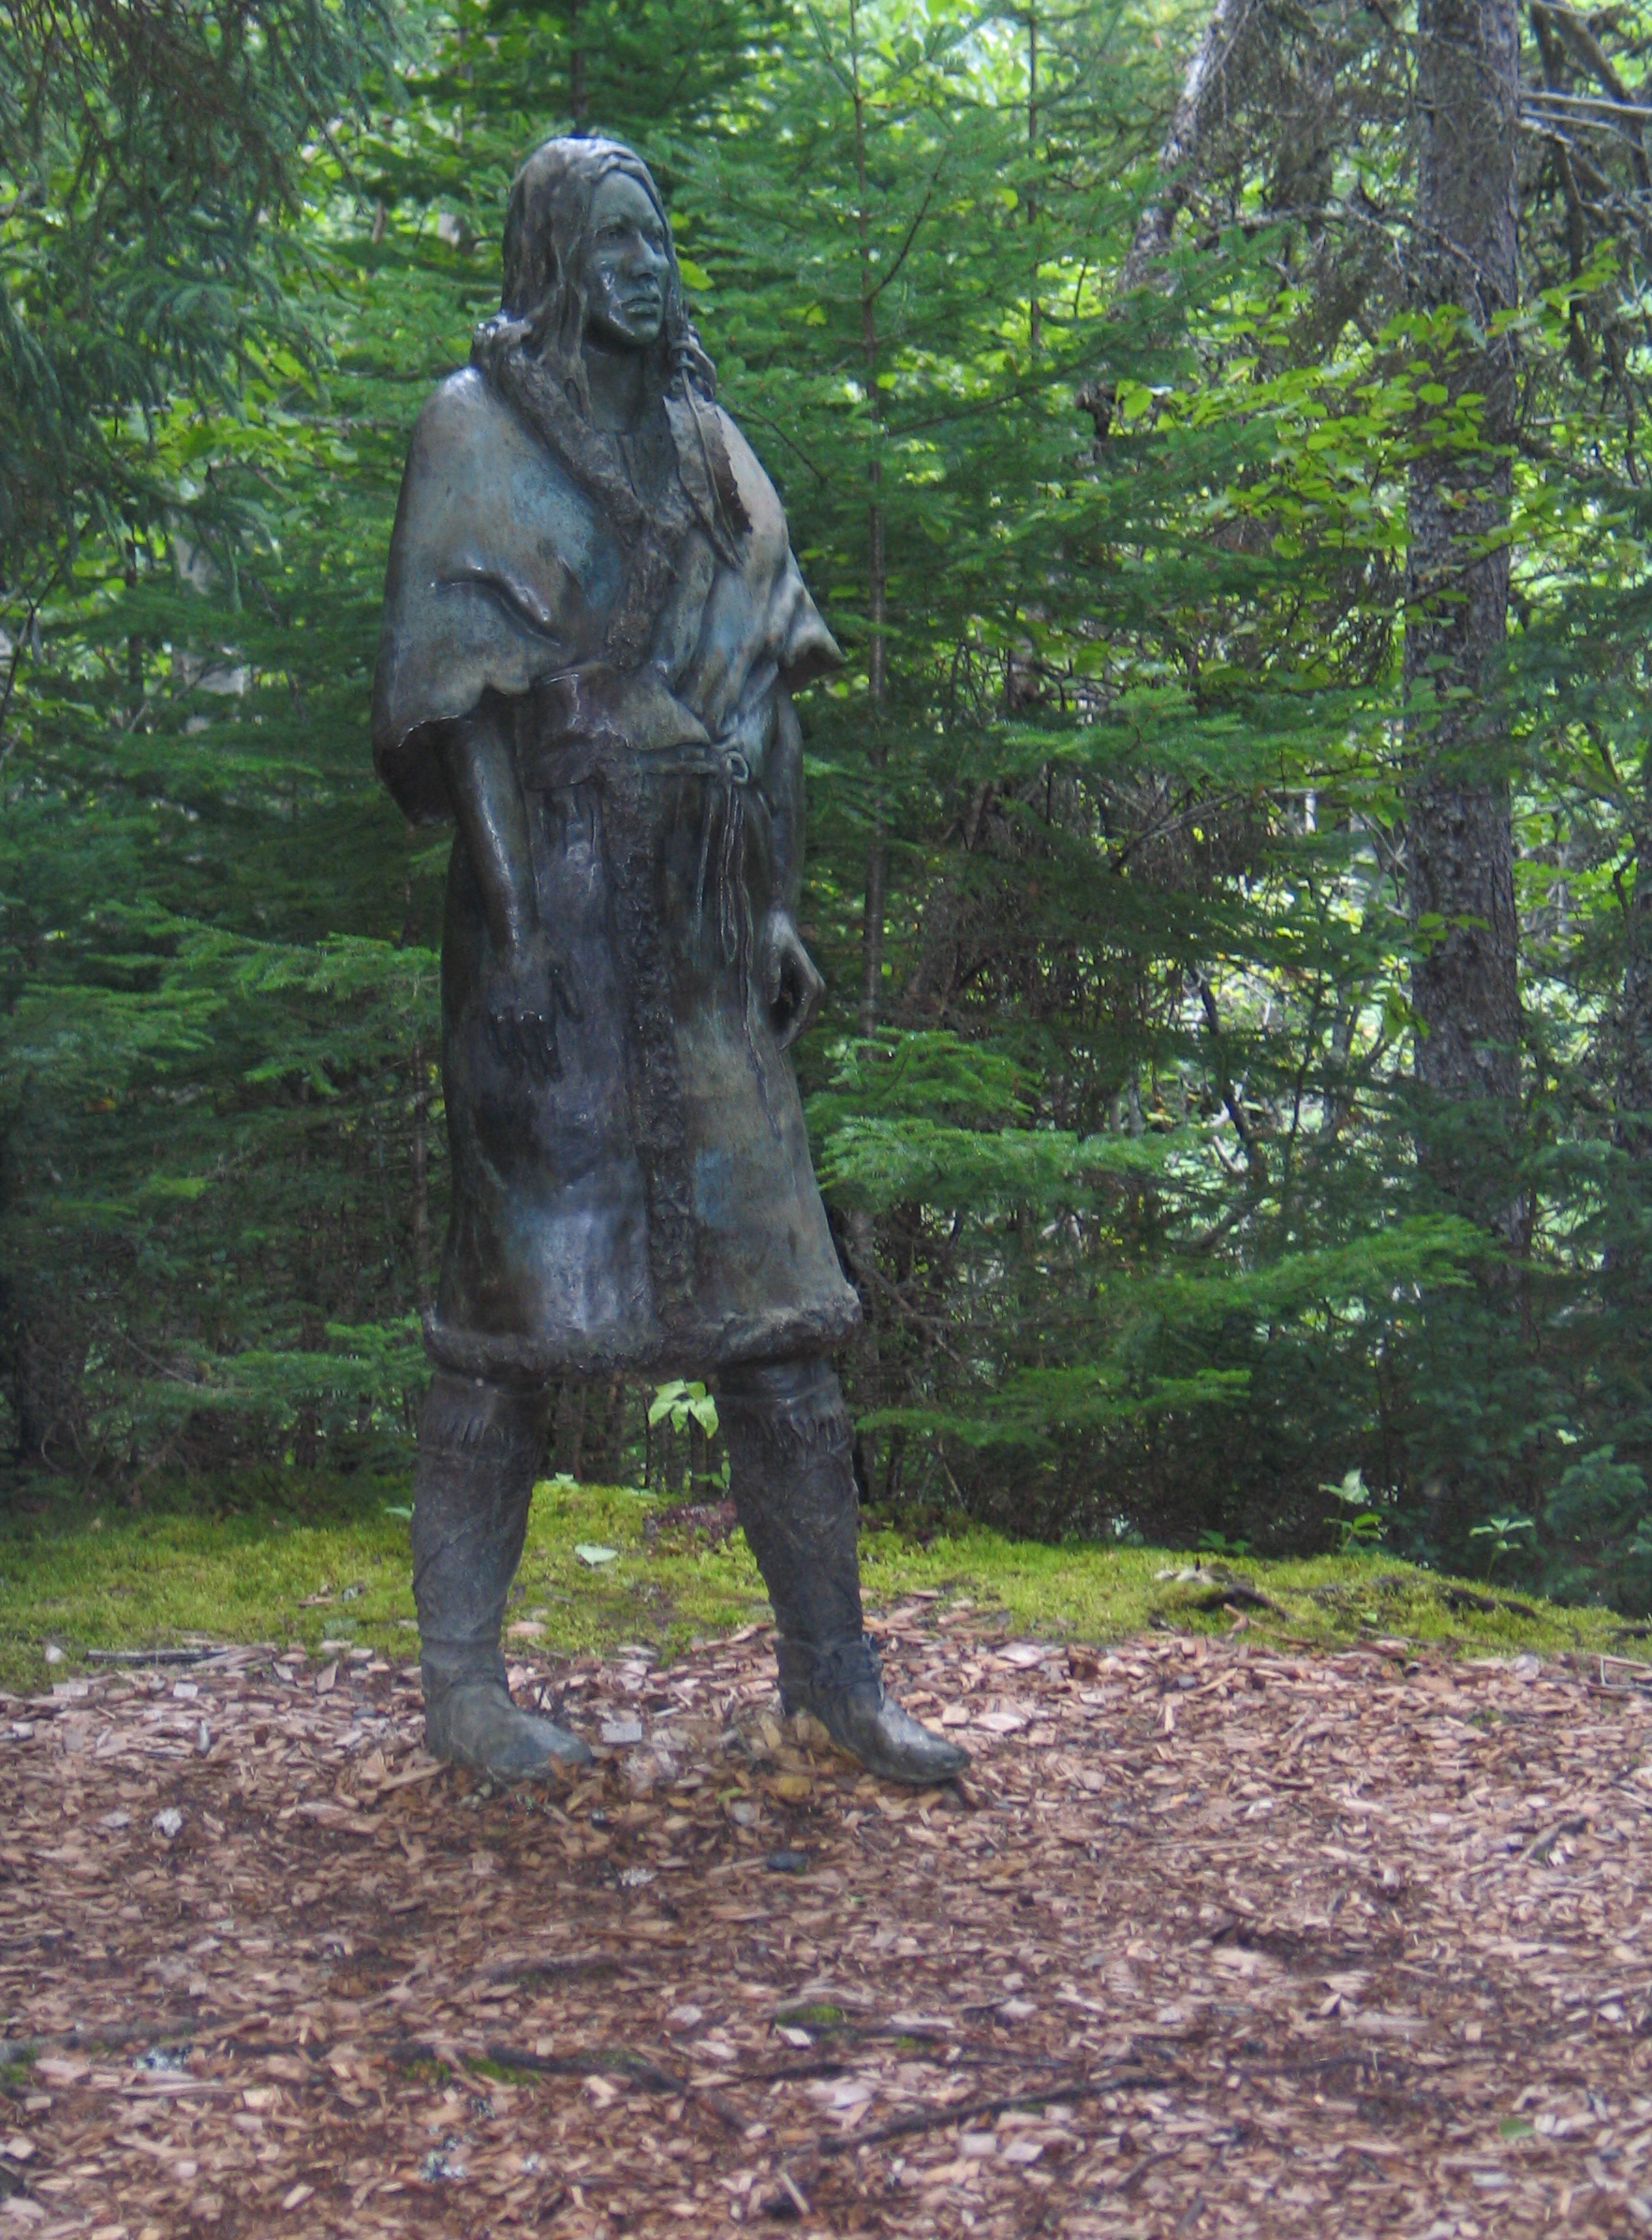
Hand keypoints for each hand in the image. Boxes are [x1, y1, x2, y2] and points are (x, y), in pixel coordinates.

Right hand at [482, 927, 581, 1082]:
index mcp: (544, 1010)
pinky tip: (504, 1057)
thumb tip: (579, 1018)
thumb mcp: (562, 970)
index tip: (556, 1075)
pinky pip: (494, 1035)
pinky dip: (500, 1048)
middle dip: (538, 1067)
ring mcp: (505, 1013)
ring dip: (519, 1062)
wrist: (511, 936)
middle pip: (532, 1050)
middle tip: (542, 1082)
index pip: (549, 1045)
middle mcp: (525, 1017)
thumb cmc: (541, 949)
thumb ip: (570, 996)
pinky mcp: (490, 1006)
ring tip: (522, 1076)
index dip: (552, 1062)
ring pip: (513, 1046)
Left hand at [759, 906, 825, 1051]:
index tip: (777, 1047)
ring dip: (790, 1029)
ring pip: (804, 1018)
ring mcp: (815, 989)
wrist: (780, 924)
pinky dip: (788, 1019)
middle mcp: (817, 988)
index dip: (790, 1034)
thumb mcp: (770, 953)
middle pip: (806, 1022)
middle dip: (791, 1036)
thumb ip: (772, 975)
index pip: (802, 1018)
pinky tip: (772, 1024)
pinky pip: (800, 1010)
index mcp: (811, 984)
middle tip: (773, 1049)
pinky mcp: (808, 988)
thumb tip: (773, 1000)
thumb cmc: (774, 938)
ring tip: (771, 1039)